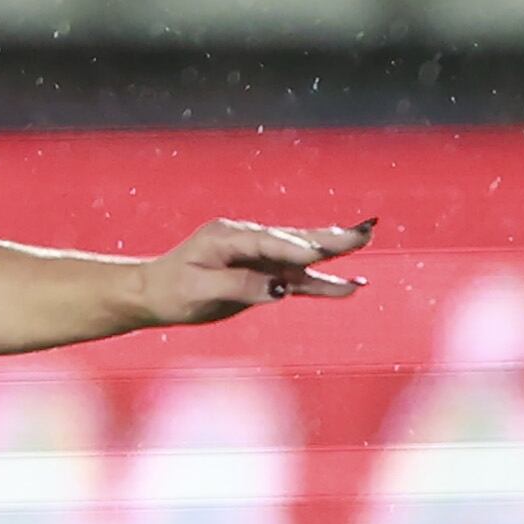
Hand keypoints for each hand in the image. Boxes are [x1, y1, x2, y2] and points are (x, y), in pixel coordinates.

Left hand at [138, 218, 375, 327]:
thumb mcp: (198, 291)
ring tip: (368, 239)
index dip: (293, 248)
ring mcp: (260, 257)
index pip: (266, 242)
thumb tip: (278, 288)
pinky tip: (352, 285)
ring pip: (303, 255)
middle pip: (295, 238)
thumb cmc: (171, 291)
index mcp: (227, 238)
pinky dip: (324, 281)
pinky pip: (299, 277)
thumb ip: (238, 286)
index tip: (318, 254)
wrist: (155, 294)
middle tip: (364, 230)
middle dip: (330, 237)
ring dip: (335, 251)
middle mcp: (248, 242)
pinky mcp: (265, 274)